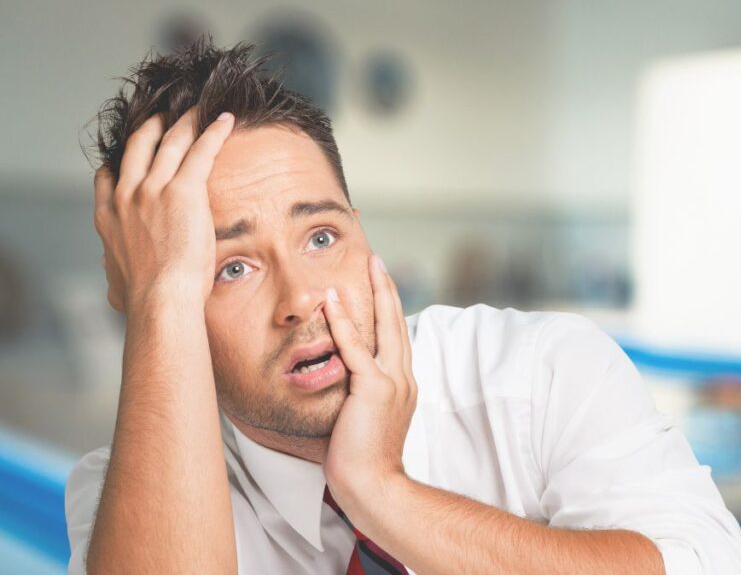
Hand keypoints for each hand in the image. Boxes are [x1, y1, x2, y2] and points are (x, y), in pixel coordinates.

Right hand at [93, 108, 234, 312]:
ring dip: (185, 121)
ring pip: (170, 141)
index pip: (109, 175)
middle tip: (165, 115)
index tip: (135, 150)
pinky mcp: (183, 189)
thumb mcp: (116, 284)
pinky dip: (213, 130)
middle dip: (152, 126)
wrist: (160, 298)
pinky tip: (225, 119)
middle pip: (138, 146)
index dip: (123, 159)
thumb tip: (112, 281)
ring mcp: (152, 188)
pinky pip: (201, 150)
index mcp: (108, 217)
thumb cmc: (144, 300)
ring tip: (197, 108)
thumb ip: (114, 273)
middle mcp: (126, 195)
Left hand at [323, 254, 416, 509]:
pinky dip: (343, 321)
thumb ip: (356, 396)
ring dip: (375, 292)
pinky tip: (331, 298)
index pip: (396, 338)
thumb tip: (338, 384)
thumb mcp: (363, 420)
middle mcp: (403, 378)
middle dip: (387, 289)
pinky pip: (356, 347)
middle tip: (378, 261)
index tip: (381, 287)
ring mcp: (392, 382)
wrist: (373, 485)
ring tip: (368, 265)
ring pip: (384, 327)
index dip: (389, 310)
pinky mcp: (374, 388)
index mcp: (402, 385)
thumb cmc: (362, 461)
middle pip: (397, 323)